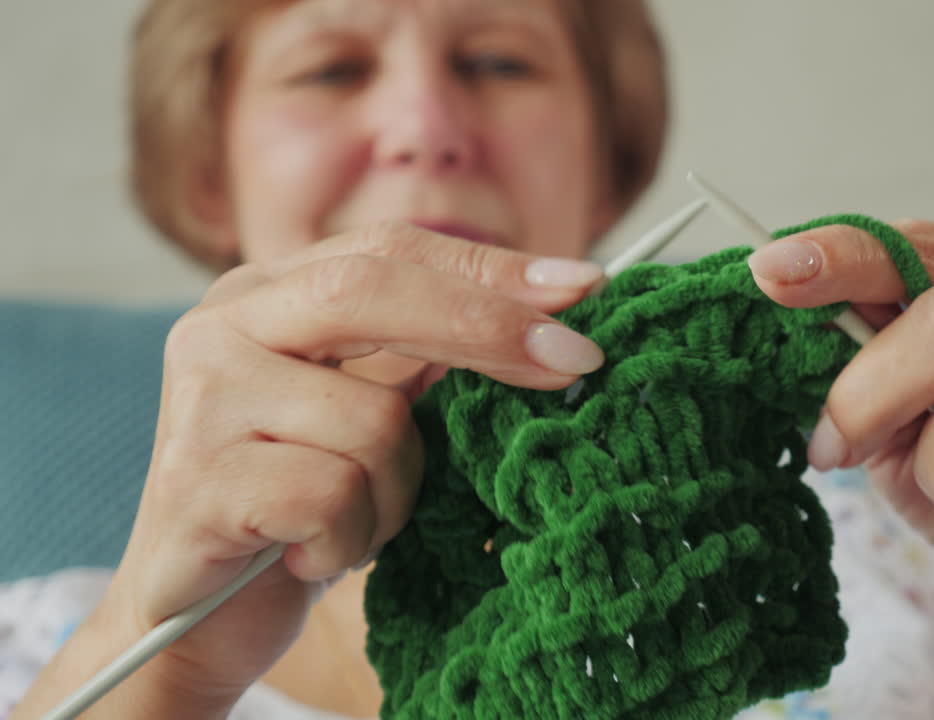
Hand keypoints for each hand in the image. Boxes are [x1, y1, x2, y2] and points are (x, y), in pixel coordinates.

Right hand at [96, 222, 606, 701]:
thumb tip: (559, 313)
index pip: (390, 251)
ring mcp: (202, 399)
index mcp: (267, 294)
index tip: (584, 288)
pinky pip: (335, 495)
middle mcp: (222, 325)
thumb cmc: (305, 505)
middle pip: (369, 289)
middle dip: (487, 325)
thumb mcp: (373, 413)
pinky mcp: (198, 480)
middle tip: (578, 359)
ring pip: (373, 420)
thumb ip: (432, 355)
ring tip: (357, 520)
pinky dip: (350, 538)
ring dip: (397, 492)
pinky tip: (311, 554)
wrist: (201, 616)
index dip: (491, 268)